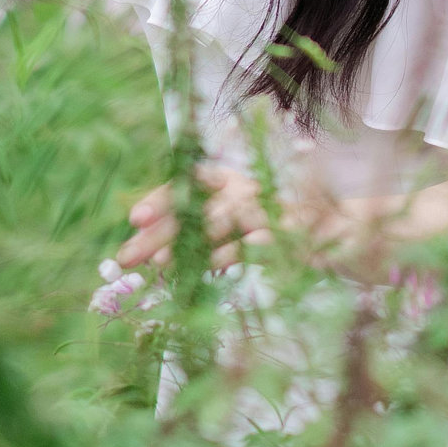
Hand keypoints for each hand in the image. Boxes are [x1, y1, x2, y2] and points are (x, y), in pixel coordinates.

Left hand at [119, 164, 280, 270]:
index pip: (185, 183)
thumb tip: (139, 233)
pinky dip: (231, 253)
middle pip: (196, 208)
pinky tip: (209, 267)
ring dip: (191, 242)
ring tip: (160, 262)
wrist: (320, 228)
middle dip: (159, 233)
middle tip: (126, 257)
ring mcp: (265, 208)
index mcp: (224, 179)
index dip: (159, 200)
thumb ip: (183, 222)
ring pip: (223, 221)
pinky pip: (254, 242)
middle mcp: (243, 188)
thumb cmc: (258, 224)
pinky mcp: (285, 232)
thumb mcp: (220, 216)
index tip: (133, 220)